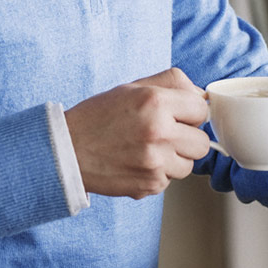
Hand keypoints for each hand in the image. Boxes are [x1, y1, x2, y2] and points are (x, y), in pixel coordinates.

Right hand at [65, 68, 211, 198]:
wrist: (65, 151)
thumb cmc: (98, 117)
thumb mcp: (134, 87)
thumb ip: (173, 83)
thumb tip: (202, 95)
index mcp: (157, 102)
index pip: (202, 110)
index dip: (191, 113)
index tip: (179, 115)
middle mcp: (159, 132)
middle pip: (202, 142)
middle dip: (188, 138)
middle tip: (165, 135)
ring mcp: (155, 162)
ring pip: (189, 165)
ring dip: (174, 159)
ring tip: (149, 150)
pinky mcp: (149, 184)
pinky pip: (170, 181)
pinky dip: (158, 174)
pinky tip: (138, 163)